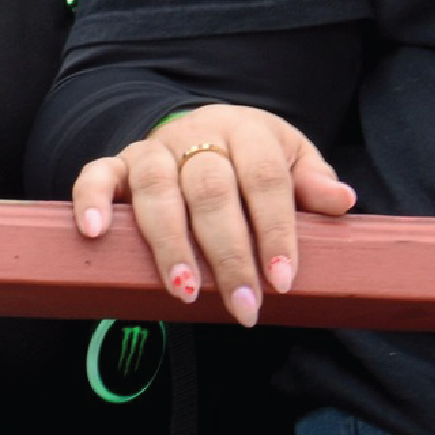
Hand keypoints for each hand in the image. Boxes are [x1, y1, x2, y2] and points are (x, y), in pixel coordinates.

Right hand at [70, 104, 356, 325]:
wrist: (202, 129)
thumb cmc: (253, 158)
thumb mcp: (290, 159)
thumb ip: (312, 181)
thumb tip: (343, 201)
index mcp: (248, 131)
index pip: (265, 178)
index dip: (275, 229)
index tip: (283, 280)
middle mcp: (198, 135)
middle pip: (211, 190)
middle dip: (228, 252)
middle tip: (243, 305)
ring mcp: (154, 150)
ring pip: (157, 190)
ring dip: (169, 243)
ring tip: (186, 291)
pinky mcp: (117, 164)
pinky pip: (95, 175)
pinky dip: (91, 200)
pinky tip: (95, 233)